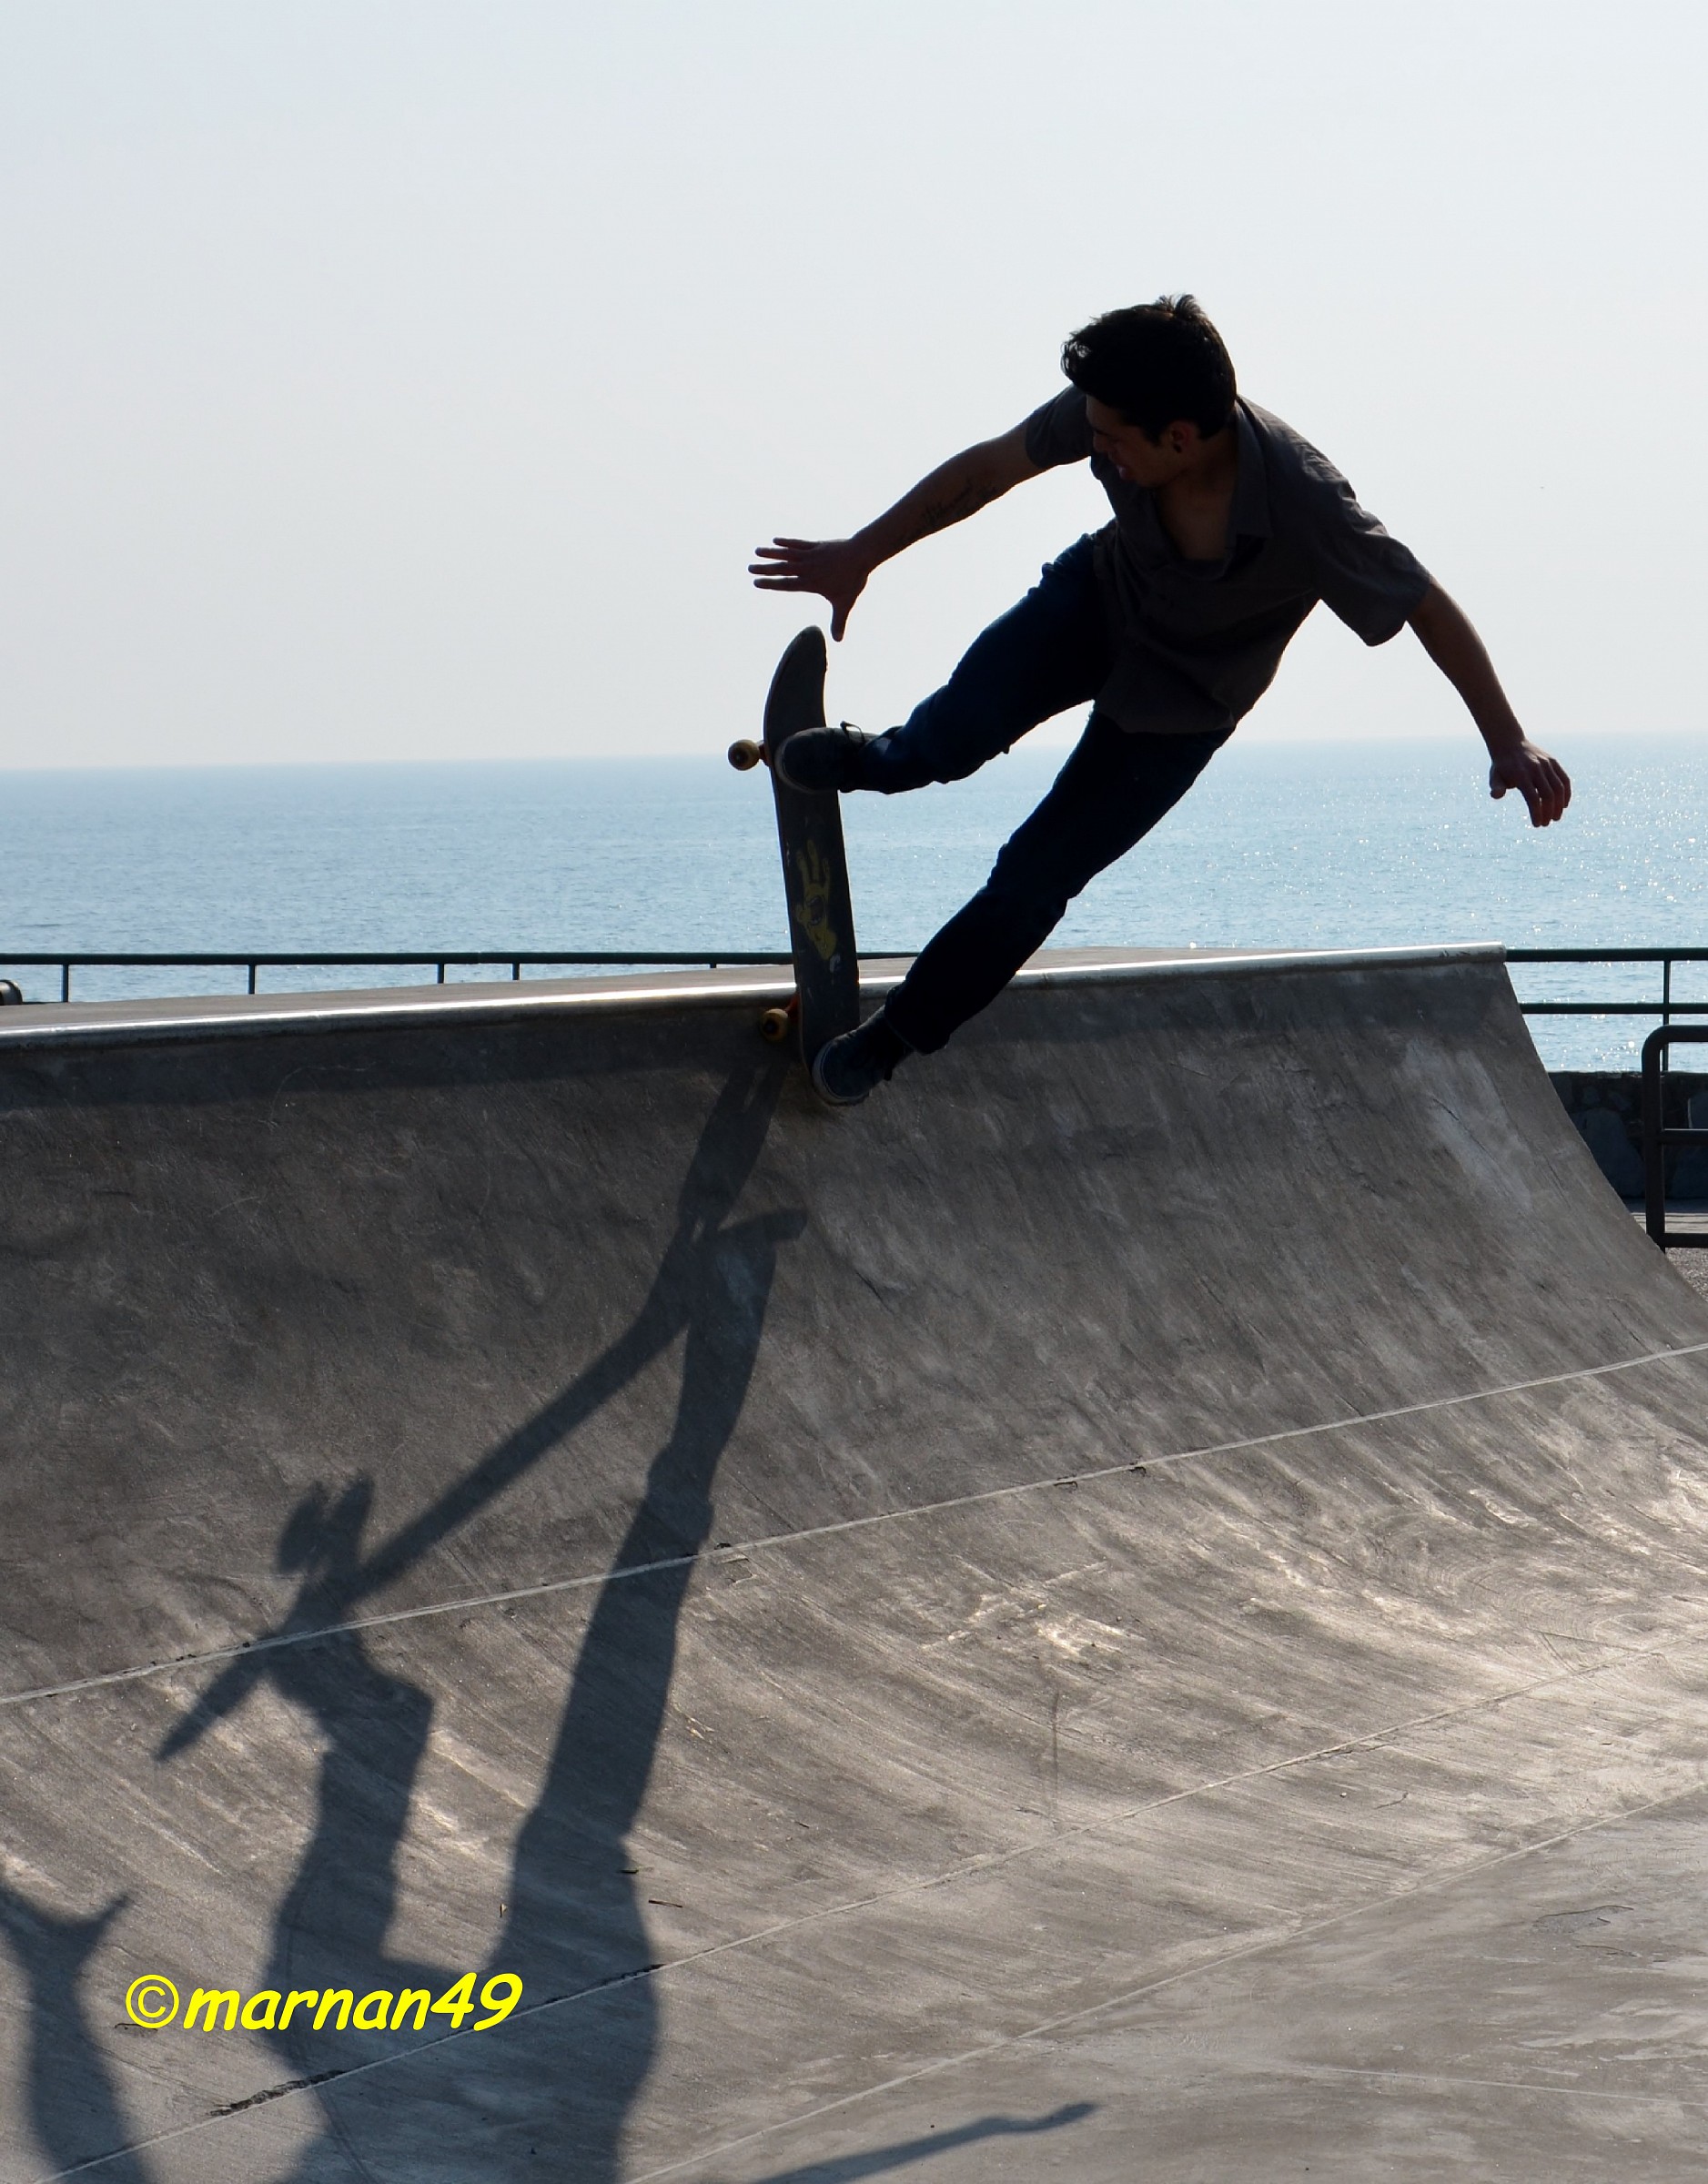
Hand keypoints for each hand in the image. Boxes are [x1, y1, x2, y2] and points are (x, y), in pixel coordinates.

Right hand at [749, 536, 870, 640]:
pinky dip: (787, 542)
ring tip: (757, 551)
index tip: (756, 582)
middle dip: (766, 569)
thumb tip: (838, 640)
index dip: (771, 583)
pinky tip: (775, 540)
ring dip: (772, 553)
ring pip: (787, 553)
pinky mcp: (817, 545)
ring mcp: (811, 555)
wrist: (862, 554)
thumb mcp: (845, 603)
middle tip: (750, 568)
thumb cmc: (853, 580)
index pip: (787, 584)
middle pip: (783, 568)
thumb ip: (839, 621)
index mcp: (811, 583)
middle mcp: (808, 568)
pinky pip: (798, 543)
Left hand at [1488, 739, 1570, 827]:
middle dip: (1549, 812)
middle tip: (1546, 823)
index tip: (1537, 824)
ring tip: (1555, 817)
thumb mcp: (1494, 776)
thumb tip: (1495, 795)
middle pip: (1548, 794)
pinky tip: (1563, 805)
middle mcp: (1536, 768)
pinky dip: (1566, 793)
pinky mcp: (1553, 762)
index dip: (1537, 813)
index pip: (1533, 798)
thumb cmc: (1502, 766)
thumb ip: (1496, 786)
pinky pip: (1564, 779)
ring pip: (1559, 787)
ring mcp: (1546, 764)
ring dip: (1559, 805)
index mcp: (1521, 774)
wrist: (1510, 743)